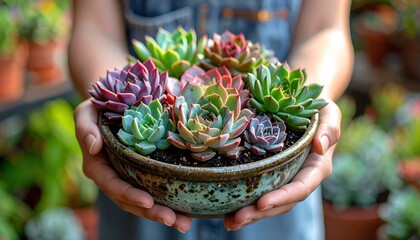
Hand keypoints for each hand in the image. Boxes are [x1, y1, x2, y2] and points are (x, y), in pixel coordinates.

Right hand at [74, 99, 191, 232]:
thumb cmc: (97, 108)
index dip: (129, 194)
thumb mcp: (85, 113)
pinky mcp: (143, 173)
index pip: (112, 185)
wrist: (111, 106)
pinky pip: (155, 190)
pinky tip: (188, 209)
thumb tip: (93, 145)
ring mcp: (129, 177)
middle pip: (131, 201)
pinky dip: (170, 200)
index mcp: (98, 166)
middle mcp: (113, 177)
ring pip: (144, 201)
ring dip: (164, 213)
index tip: (148, 202)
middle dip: (151, 213)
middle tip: (173, 220)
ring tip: (185, 223)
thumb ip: (85, 129)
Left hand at [224, 100, 340, 230]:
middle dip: (260, 213)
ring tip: (228, 222)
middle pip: (282, 202)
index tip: (262, 202)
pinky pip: (260, 191)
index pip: (301, 188)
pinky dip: (245, 202)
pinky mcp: (273, 174)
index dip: (282, 197)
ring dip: (251, 214)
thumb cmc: (318, 107)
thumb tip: (320, 147)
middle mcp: (302, 177)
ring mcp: (286, 178)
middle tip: (236, 219)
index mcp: (317, 167)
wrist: (304, 103)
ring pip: (271, 203)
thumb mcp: (328, 113)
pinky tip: (226, 211)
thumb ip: (329, 130)